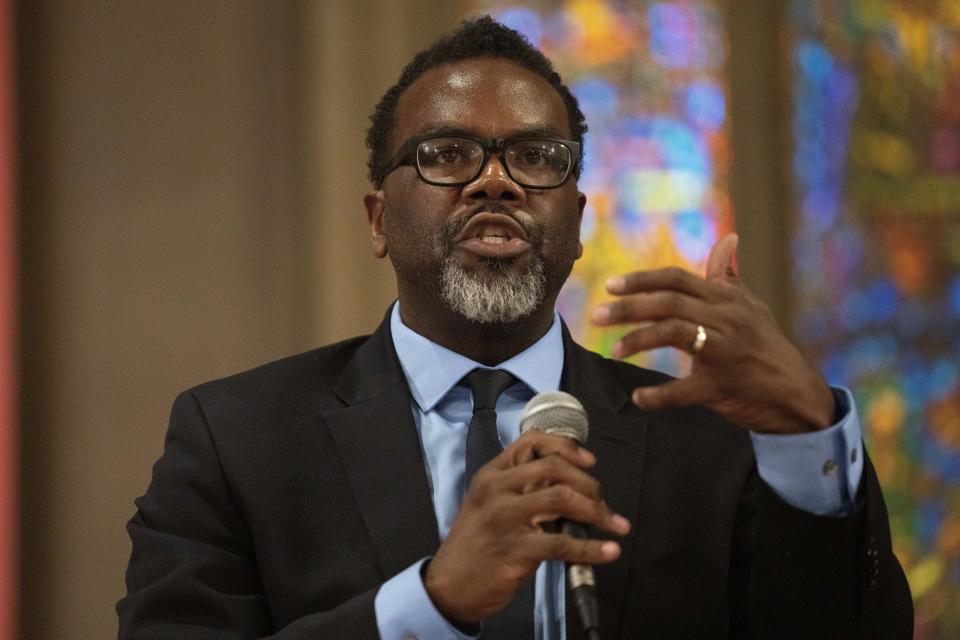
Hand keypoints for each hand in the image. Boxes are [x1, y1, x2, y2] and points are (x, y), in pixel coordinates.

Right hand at [424, 431, 629, 624]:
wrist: (449, 586)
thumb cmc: (476, 545)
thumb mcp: (490, 505)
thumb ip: (522, 490)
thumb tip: (571, 488)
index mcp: (491, 474)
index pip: (531, 442)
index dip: (566, 446)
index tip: (589, 461)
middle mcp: (496, 489)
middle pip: (553, 467)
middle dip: (589, 484)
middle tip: (603, 503)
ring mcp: (504, 517)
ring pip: (561, 497)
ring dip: (596, 511)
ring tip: (613, 525)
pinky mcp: (515, 548)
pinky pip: (562, 543)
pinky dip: (591, 548)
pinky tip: (608, 551)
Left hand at [591, 233, 833, 433]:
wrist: (797, 393)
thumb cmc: (766, 346)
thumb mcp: (750, 307)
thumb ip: (728, 277)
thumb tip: (728, 239)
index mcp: (726, 299)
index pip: (677, 279)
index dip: (641, 280)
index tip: (610, 286)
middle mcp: (726, 319)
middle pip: (669, 303)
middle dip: (629, 307)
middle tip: (596, 316)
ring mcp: (725, 352)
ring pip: (675, 334)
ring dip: (639, 340)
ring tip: (614, 349)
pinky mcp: (723, 386)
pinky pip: (686, 389)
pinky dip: (660, 395)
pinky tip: (639, 398)